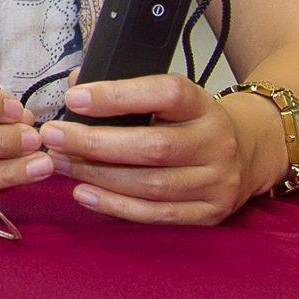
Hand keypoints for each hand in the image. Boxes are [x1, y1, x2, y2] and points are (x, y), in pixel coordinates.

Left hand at [41, 76, 275, 223]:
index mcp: (202, 105)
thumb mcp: (166, 98)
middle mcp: (215, 144)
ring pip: (151, 184)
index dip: (117, 96)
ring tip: (59, 162)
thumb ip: (123, 89)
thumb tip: (75, 85)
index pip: (165, 94)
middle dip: (93, 142)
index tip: (74, 98)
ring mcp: (216, 182)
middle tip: (53, 136)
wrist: (245, 153)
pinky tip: (84, 193)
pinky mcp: (209, 214)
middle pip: (152, 146)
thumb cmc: (188, 122)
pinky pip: (157, 214)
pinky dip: (116, 205)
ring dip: (97, 175)